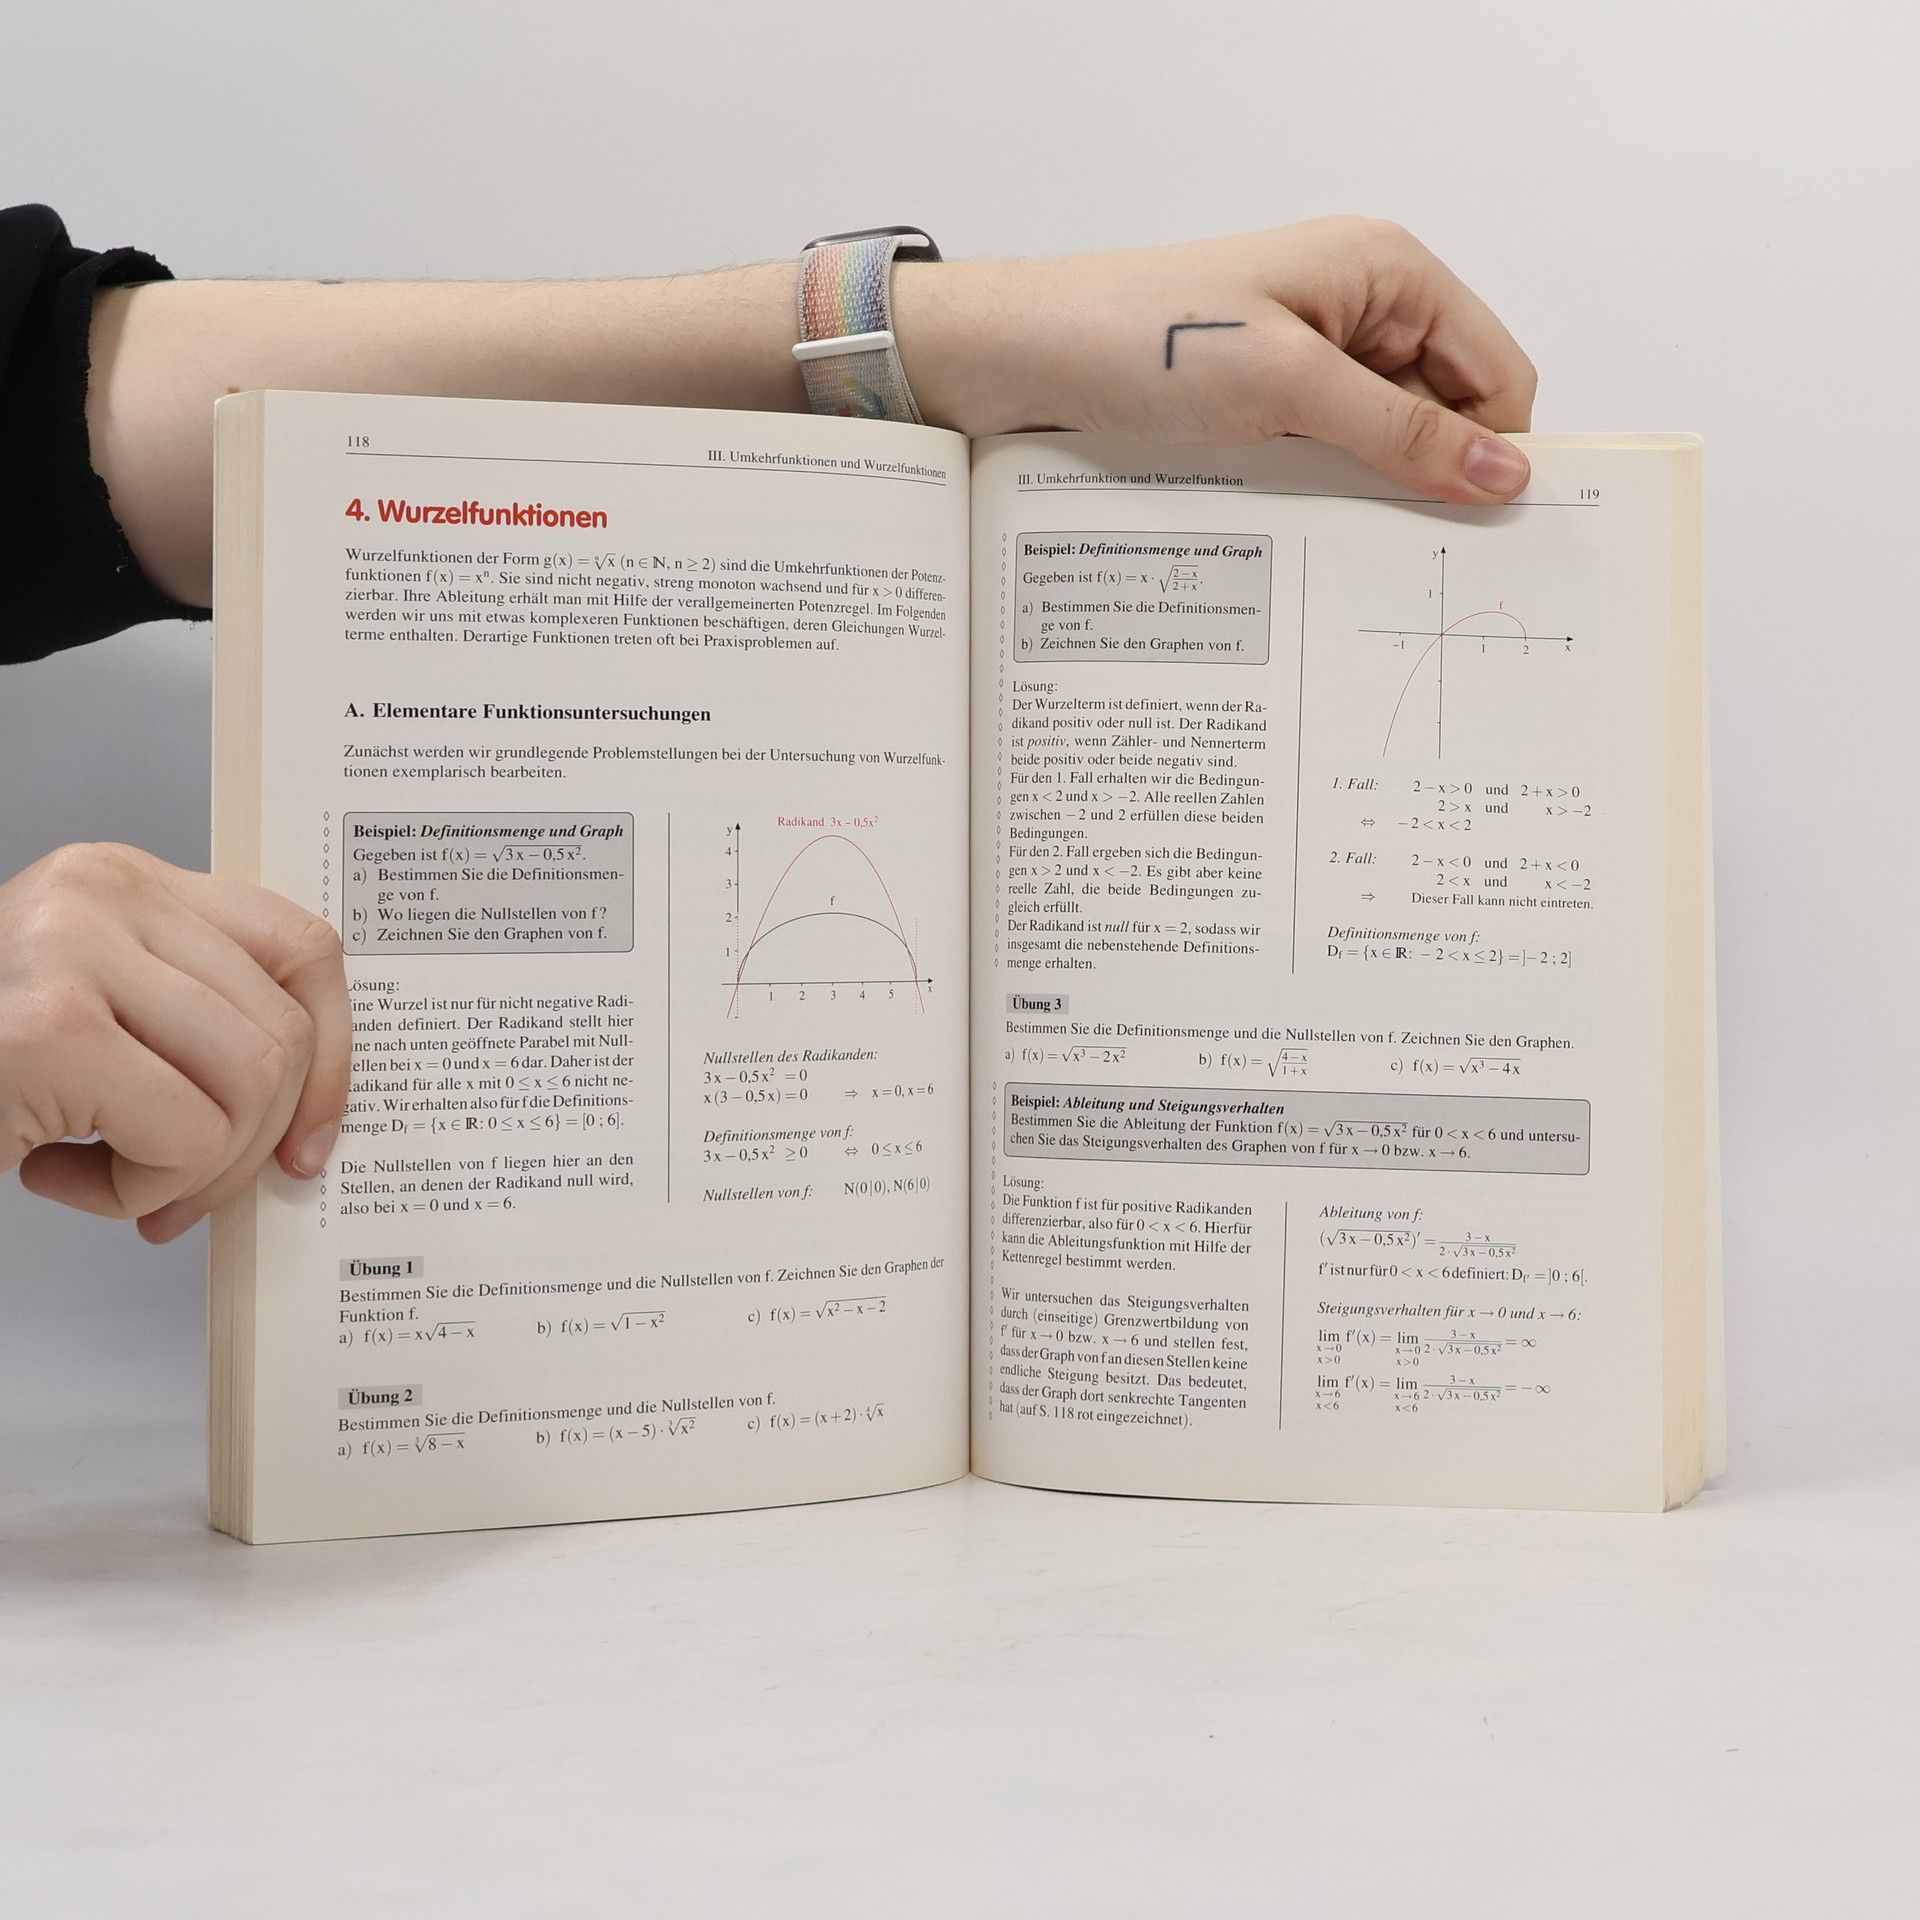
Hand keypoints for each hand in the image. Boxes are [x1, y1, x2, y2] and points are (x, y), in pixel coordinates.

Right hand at [0, 843, 349, 1243]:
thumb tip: (308, 1116)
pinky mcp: (47, 1030)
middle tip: (173, 1184)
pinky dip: (140, 1191)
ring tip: (105, 1172)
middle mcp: (104, 892)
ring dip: (190, 1169)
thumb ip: (191, 1025)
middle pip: (286, 1031)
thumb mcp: (93, 1012)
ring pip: (252, 1084)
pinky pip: (188, 1137)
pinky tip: (54, 1173)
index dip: (336, 1054)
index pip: (303, 947)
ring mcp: (72, 950)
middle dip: (249, 1140)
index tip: (311, 1135)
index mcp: (126, 880)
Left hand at [899, 217, 1537, 503]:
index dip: (1496, 451)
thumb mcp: (1289, 386)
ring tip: (1343, 543)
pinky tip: (1302, 531)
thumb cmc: (1143, 339)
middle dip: (1432, 482)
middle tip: (1411, 562)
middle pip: (1444, 416)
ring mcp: (1309, 359)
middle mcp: (1359, 309)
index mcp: (1388, 272)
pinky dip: (1323, 495)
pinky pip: (1326, 459)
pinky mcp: (1264, 403)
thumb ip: (1402, 434)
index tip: (1482, 533)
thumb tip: (1506, 475)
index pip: (1495, 374)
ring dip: (1371, 496)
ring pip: (1381, 448)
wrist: (1019, 358)